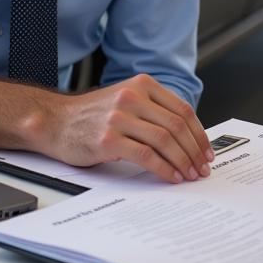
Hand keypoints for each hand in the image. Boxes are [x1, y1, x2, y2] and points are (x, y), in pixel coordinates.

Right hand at [46, 73, 213, 184]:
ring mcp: (120, 117)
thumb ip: (153, 111)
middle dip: (194, 151)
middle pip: (177, 126)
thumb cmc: (93, 116)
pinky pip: (146, 156)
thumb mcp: (126, 100)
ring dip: (183, 161)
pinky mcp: (109, 139)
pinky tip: (171, 177)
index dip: (199, 133)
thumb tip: (187, 138)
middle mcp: (133, 96)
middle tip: (202, 168)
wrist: (56, 121)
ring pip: (165, 140)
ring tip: (190, 175)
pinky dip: (164, 168)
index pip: (182, 110)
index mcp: (142, 85)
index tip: (206, 151)